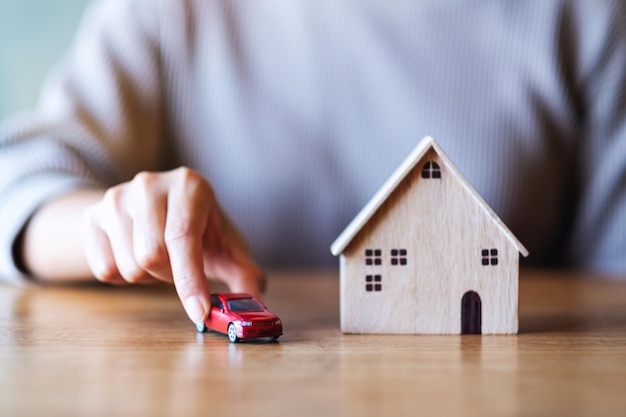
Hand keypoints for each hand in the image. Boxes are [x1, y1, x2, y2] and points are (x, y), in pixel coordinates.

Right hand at [82, 167, 265, 323]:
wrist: (156, 208)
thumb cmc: (199, 230)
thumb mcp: (225, 246)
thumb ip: (245, 274)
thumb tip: (255, 302)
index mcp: (189, 185)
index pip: (183, 237)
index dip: (191, 280)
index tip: (199, 312)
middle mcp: (150, 184)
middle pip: (151, 256)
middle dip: (170, 276)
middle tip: (180, 265)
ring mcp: (116, 196)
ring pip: (128, 266)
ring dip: (148, 277)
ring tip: (159, 257)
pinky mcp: (92, 215)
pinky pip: (104, 270)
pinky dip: (124, 276)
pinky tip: (135, 255)